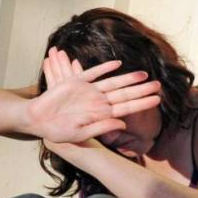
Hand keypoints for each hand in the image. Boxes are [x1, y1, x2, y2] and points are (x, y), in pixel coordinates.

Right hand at [27, 46, 160, 142]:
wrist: (37, 120)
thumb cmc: (58, 131)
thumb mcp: (81, 134)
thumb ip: (101, 128)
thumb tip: (122, 123)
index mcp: (101, 114)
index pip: (127, 107)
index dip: (142, 103)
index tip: (157, 99)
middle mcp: (98, 101)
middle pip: (125, 94)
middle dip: (142, 90)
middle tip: (159, 85)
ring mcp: (88, 91)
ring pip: (113, 82)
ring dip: (129, 78)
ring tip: (145, 73)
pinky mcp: (76, 82)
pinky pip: (93, 73)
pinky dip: (104, 68)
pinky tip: (118, 64)